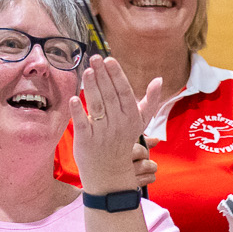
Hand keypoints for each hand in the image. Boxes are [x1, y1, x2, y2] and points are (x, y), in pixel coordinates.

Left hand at [74, 57, 168, 195]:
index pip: (124, 92)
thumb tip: (158, 79)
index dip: (117, 75)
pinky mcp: (86, 140)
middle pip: (109, 96)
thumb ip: (150, 100)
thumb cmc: (123, 142)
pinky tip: (74, 98)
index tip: (109, 60)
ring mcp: (101, 132)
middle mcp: (118, 124)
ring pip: (96, 106)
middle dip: (102, 76)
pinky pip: (82, 123)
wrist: (110, 173)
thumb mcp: (140, 122)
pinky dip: (78, 111)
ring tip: (87, 71)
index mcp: (131, 118)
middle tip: (95, 58)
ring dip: (91, 88)